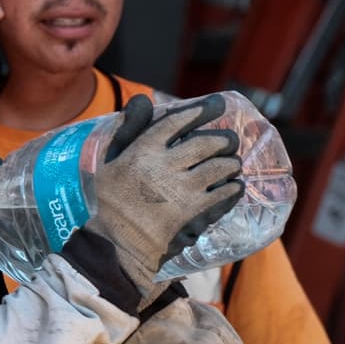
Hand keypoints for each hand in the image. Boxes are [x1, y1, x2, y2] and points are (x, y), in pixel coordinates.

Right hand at [88, 94, 244, 304]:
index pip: (178, 121)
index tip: (216, 105)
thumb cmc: (110, 200)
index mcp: (142, 150)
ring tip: (232, 164)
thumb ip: (128, 128)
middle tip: (229, 141)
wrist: (115, 244)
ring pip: (220, 166)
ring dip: (231, 163)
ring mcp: (181, 190)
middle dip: (223, 139)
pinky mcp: (193, 213)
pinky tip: (234, 187)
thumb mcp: (110, 159)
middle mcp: (164, 166)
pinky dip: (233, 188)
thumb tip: (142, 99)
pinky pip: (223, 194)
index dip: (200, 111)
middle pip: (207, 142)